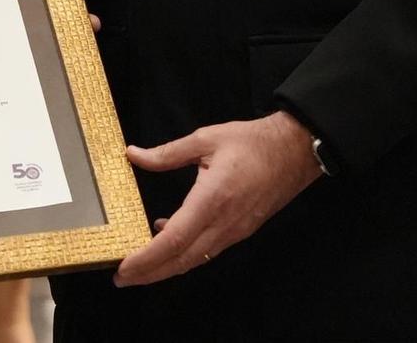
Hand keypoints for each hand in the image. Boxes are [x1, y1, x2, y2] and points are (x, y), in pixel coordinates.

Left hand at [112, 111, 320, 287]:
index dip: (147, 257)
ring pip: (195, 259)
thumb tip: (133, 155)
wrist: (294, 152)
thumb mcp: (206, 138)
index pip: (174, 239)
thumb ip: (168, 153)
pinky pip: (207, 250)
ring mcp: (234, 231)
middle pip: (182, 259)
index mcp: (212, 198)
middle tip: (121, 278)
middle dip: (149, 273)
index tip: (125, 267)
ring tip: (139, 266)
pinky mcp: (240, 231)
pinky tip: (167, 236)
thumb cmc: (251, 142)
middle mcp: (224, 223)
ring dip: (165, 267)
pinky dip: (184, 253)